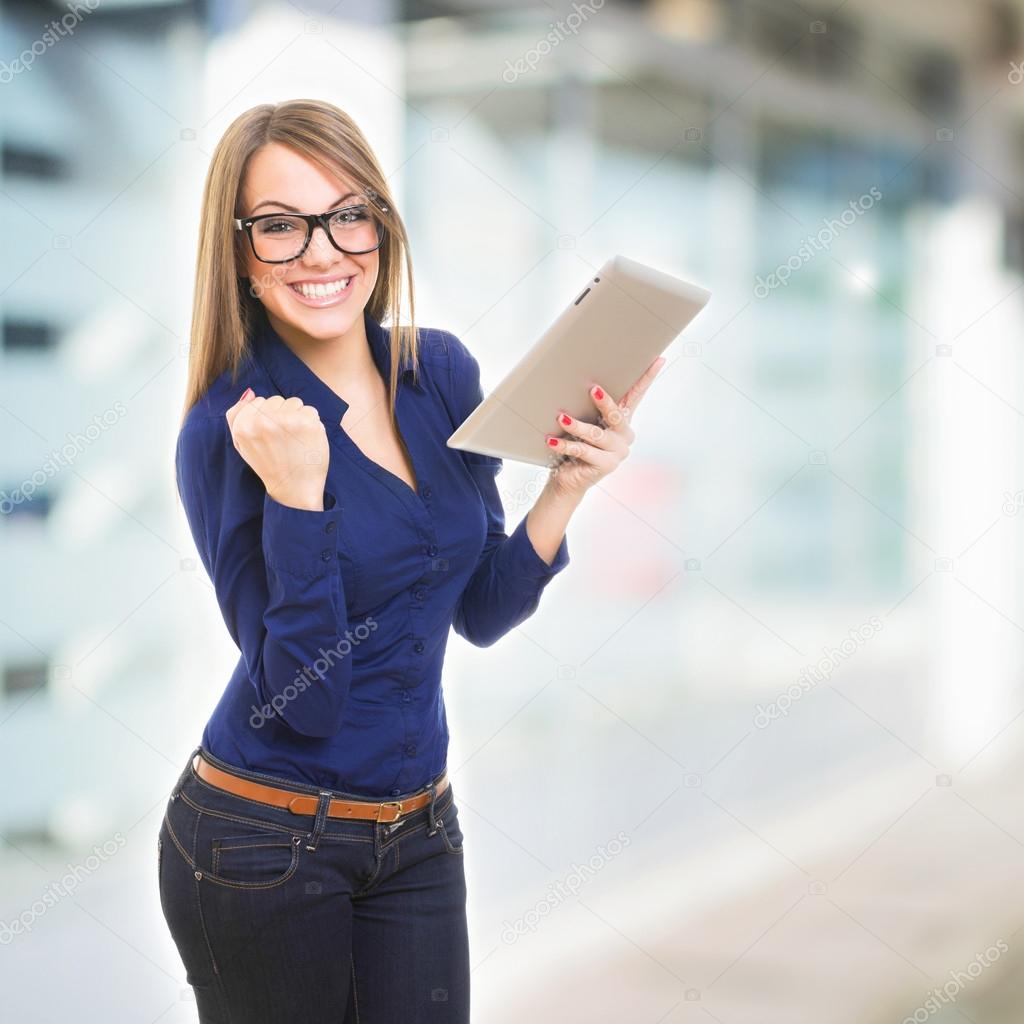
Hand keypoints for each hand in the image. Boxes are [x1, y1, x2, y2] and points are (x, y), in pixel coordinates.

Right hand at [225, 388, 328, 510]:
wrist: (293, 488)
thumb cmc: (268, 465)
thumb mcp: (241, 444)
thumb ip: (237, 416)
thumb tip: (250, 393)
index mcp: (243, 426)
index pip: (258, 401)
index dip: (266, 418)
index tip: (270, 436)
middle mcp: (262, 421)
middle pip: (276, 400)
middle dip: (281, 415)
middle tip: (283, 440)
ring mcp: (286, 420)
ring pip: (294, 402)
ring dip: (297, 417)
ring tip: (294, 440)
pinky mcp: (307, 423)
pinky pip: (310, 410)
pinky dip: (311, 423)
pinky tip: (306, 440)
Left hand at [544, 356, 665, 499]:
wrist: (569, 479)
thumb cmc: (576, 446)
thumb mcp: (584, 422)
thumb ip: (588, 406)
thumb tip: (582, 381)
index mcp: (622, 421)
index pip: (636, 396)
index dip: (647, 378)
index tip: (658, 359)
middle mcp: (624, 436)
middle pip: (617, 415)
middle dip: (605, 402)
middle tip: (592, 389)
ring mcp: (617, 452)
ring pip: (596, 434)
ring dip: (576, 426)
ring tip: (561, 418)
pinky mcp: (606, 465)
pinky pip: (583, 451)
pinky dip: (566, 444)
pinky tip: (552, 440)